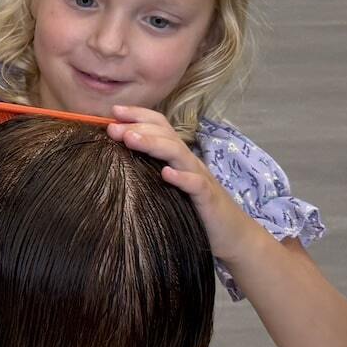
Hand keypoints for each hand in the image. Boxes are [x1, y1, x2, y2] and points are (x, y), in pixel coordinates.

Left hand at [107, 106, 259, 262]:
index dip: (139, 115)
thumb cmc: (196, 210)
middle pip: (166, 135)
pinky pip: (196, 184)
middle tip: (112, 128)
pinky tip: (166, 174)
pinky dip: (181, 177)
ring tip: (130, 139)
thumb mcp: (169, 187)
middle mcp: (189, 162)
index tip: (114, 111)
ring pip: (178, 153)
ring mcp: (200, 178)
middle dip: (138, 127)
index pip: (160, 126)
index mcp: (178, 157)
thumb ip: (150, 172)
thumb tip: (116, 162)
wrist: (234, 234)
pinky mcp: (208, 198)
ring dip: (154, 143)